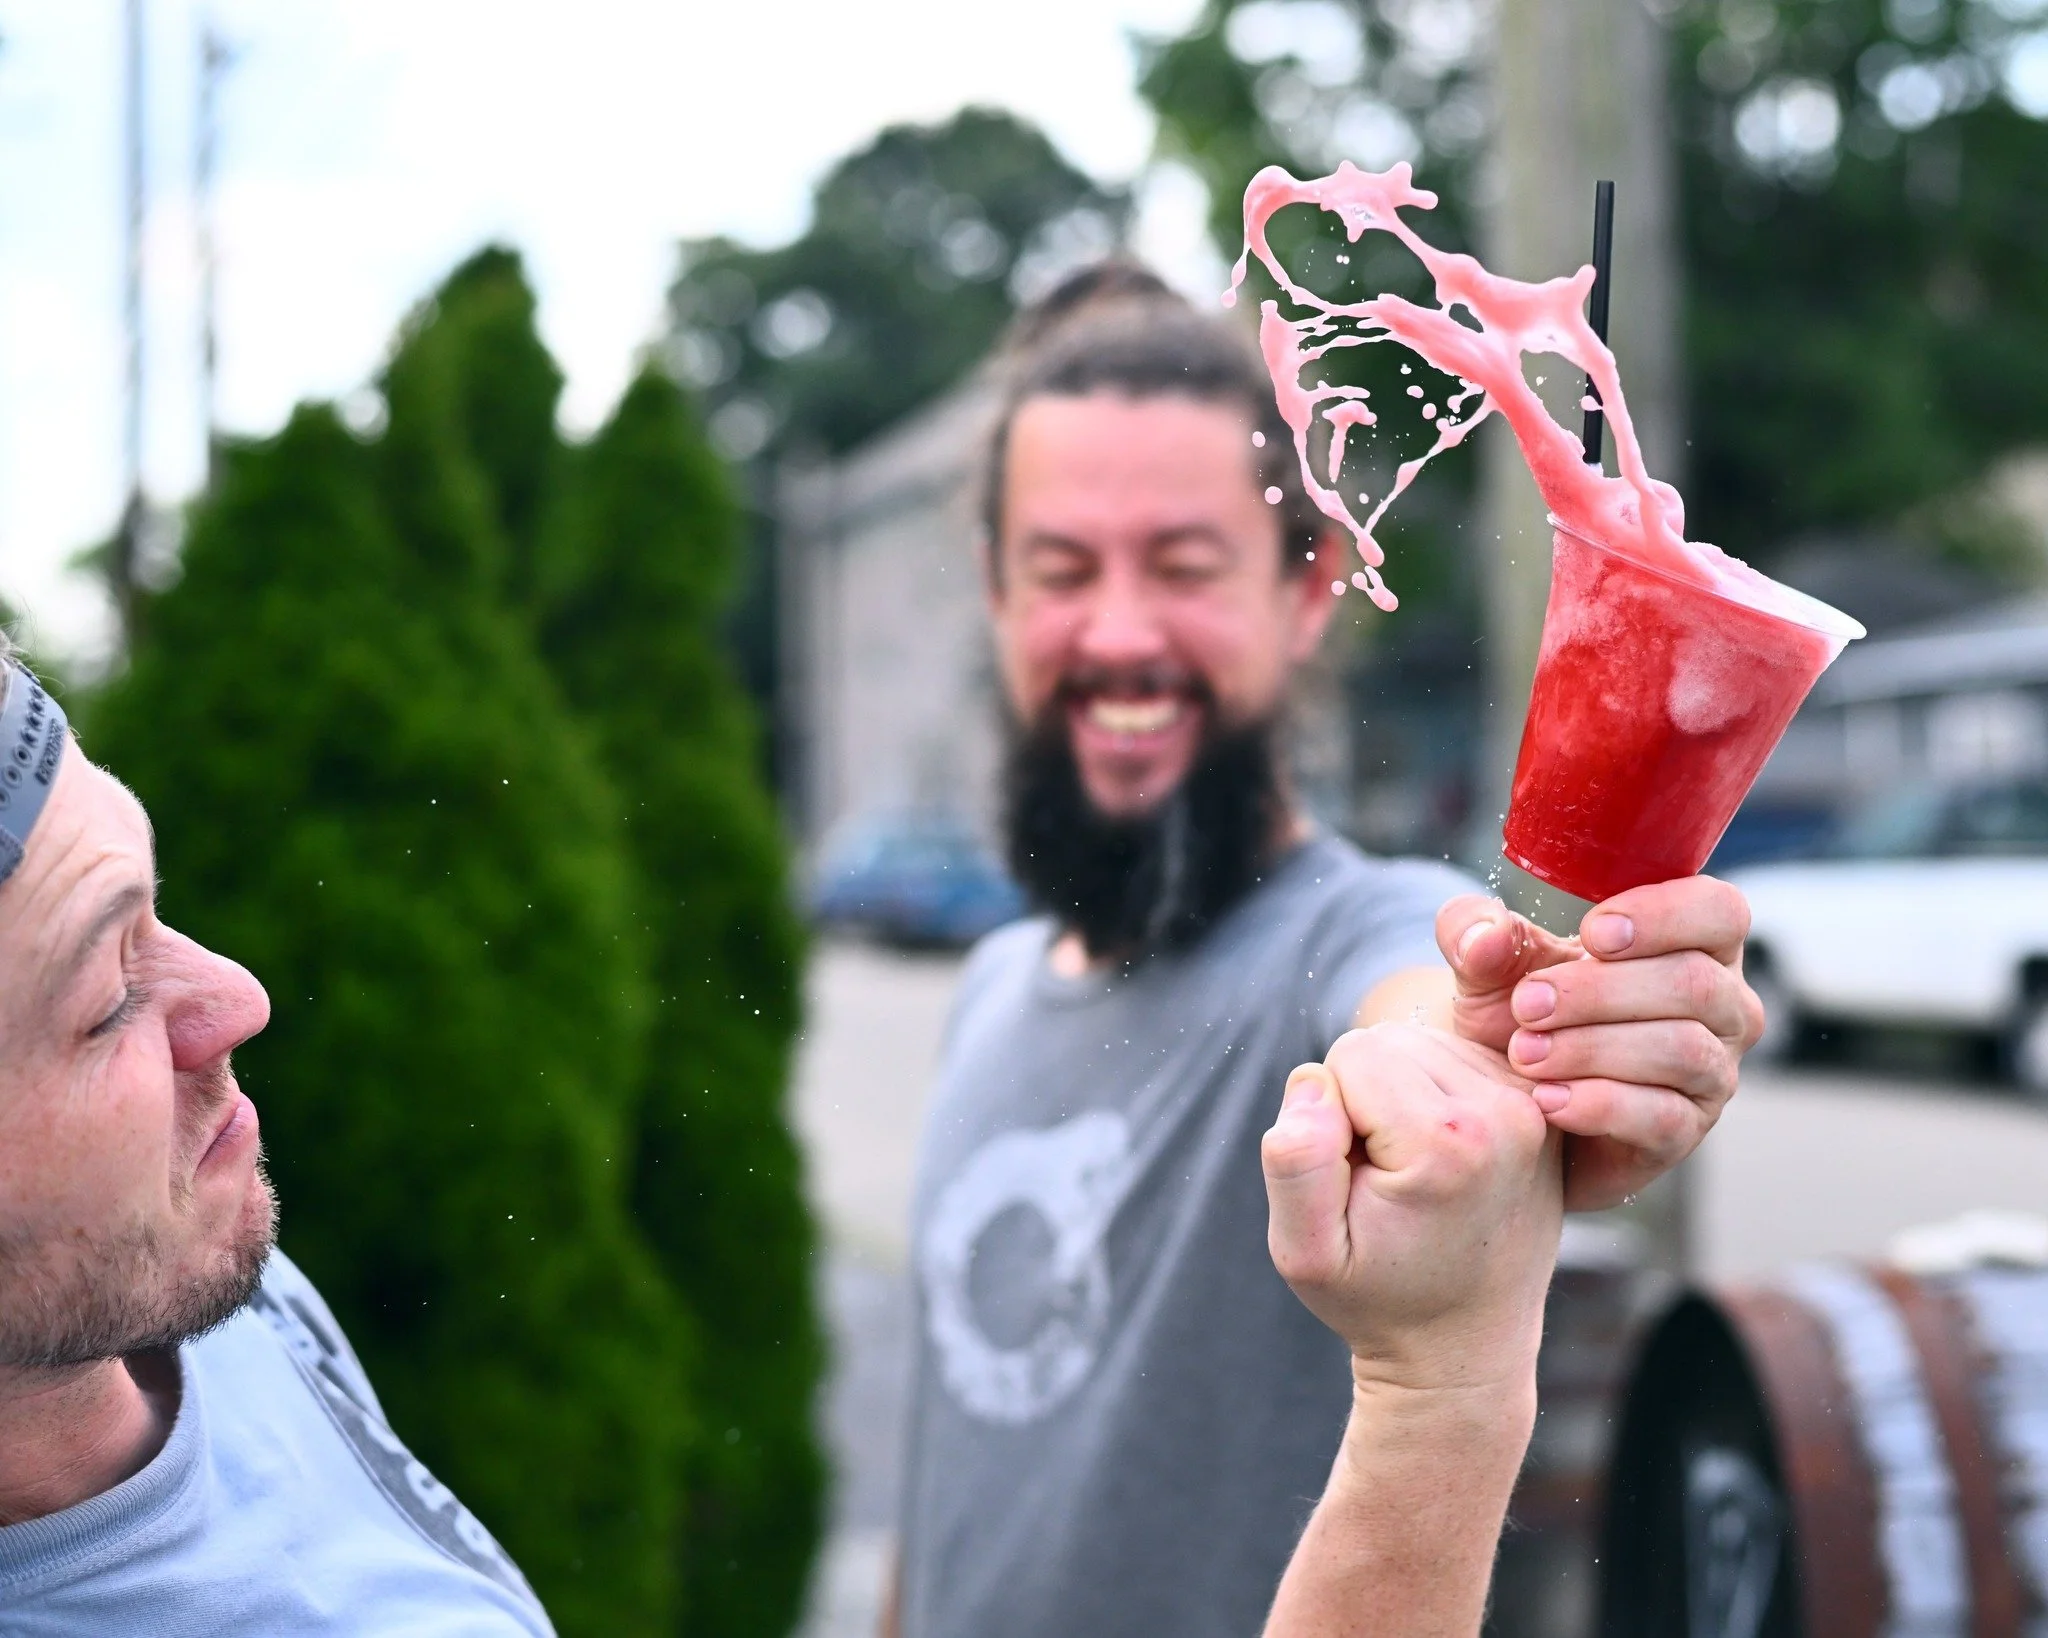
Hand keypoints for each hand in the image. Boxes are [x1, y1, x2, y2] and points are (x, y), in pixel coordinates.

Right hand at [1261, 1023, 1561, 1392]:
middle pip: (1388, 1041)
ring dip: (1397, 1095)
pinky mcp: (1540, 1110)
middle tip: (1380, 1178)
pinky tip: (1440, 1157)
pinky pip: (1456, 1058)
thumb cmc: (1377, 1298)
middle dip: (1363, 1098)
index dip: (1328, 1115)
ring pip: (1421, 1044)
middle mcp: (1505, 1113)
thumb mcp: (1307, 1254)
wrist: (1463, 1345)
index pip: (1347, 1056)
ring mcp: (1533, 1109)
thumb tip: (1313, 1080)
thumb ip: (1295, 1162)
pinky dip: (1432, 1095)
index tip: (1355, 1182)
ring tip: (1410, 1171)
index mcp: (1447, 1142)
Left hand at [1437, 878, 1763, 1210]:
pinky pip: (1663, 1117)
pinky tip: (1545, 1098)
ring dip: (1593, 1048)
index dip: (1664, 915)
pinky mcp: (1686, 1131)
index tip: (1591, 934)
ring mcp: (1712, 1072)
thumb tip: (1484, 935)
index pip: (1719, 910)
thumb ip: (1476, 933)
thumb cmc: (1525, 1014)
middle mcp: (1722, 1005)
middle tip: (1527, 1005)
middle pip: (1694, 983)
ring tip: (1526, 1054)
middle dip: (1600, 991)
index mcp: (1693, 941)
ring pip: (1682, 1049)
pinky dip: (1598, 1104)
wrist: (1510, 1101)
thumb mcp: (1490, 965)